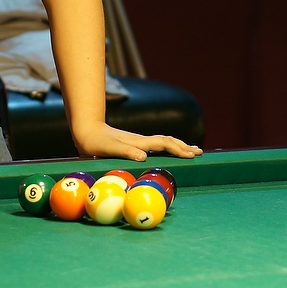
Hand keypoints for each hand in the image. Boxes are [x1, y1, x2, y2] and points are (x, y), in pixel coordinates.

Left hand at [72, 122, 202, 161]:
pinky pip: (157, 145)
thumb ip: (125, 152)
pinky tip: (170, 150)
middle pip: (168, 141)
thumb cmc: (95, 142)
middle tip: (200, 153)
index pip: (164, 144)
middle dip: (184, 146)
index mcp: (138, 142)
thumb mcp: (108, 149)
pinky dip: (168, 147)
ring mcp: (138, 141)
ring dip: (179, 146)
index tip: (192, 155)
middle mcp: (141, 140)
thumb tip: (144, 157)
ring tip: (192, 150)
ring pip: (164, 142)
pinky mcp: (134, 143)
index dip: (178, 149)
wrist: (86, 130)